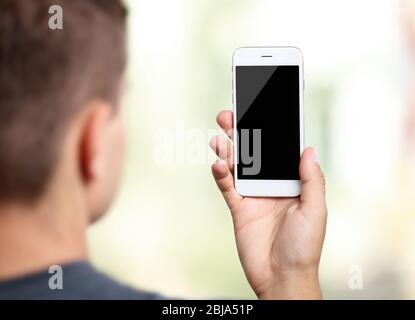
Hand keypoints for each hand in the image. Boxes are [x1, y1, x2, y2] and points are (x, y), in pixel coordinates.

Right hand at [210, 110, 326, 299]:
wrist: (282, 276)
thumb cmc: (304, 246)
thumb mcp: (315, 211)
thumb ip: (311, 180)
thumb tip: (308, 149)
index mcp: (292, 183)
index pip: (279, 151)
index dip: (271, 131)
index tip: (261, 110)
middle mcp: (271, 185)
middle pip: (254, 154)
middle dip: (242, 134)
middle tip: (230, 115)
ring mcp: (253, 195)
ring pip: (237, 166)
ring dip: (228, 149)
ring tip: (220, 134)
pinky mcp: (238, 207)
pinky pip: (227, 186)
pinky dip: (221, 174)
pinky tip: (219, 164)